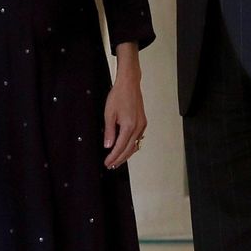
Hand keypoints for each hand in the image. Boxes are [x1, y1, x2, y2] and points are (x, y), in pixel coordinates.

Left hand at [102, 44, 145, 168]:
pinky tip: (125, 148)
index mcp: (129, 126)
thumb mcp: (109, 114)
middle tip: (111, 165)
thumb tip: (108, 146)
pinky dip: (131, 146)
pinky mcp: (143, 123)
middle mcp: (138, 128)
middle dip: (120, 159)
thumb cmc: (118, 96)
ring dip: (126, 154)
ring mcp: (142, 126)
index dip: (113, 157)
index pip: (120, 147)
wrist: (129, 84)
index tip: (107, 163)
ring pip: (135, 145)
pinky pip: (137, 139)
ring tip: (117, 160)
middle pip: (129, 149)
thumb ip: (109, 131)